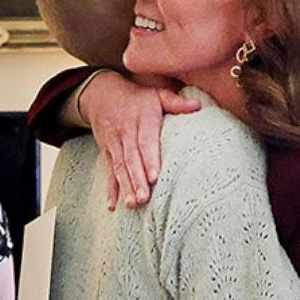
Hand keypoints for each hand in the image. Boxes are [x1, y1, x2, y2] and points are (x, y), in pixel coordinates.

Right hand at [79, 71, 200, 208]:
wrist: (101, 94)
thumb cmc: (137, 97)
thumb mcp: (156, 94)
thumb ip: (176, 102)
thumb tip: (198, 106)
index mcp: (142, 118)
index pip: (145, 141)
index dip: (149, 159)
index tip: (154, 177)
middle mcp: (126, 131)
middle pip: (131, 158)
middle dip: (137, 179)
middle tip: (144, 198)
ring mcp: (114, 143)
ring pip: (119, 167)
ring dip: (125, 187)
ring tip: (132, 205)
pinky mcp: (106, 152)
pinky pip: (108, 171)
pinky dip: (110, 189)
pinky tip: (112, 205)